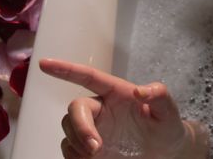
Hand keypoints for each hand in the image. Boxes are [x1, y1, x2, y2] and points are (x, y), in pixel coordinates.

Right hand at [39, 58, 207, 158]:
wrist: (165, 152)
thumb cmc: (166, 125)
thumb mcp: (169, 109)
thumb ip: (158, 94)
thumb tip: (141, 91)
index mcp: (115, 92)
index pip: (87, 77)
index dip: (66, 69)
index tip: (44, 64)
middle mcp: (100, 108)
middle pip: (74, 110)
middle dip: (80, 128)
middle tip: (95, 148)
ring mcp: (93, 128)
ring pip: (68, 131)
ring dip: (77, 144)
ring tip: (97, 156)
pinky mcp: (88, 149)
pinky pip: (69, 150)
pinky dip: (74, 157)